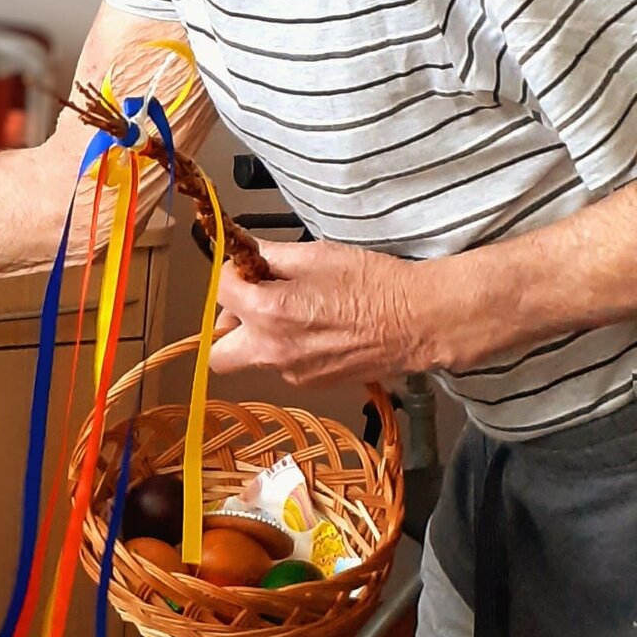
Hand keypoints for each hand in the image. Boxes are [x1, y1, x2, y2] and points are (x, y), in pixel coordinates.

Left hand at [210, 238, 443, 386]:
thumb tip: (244, 252)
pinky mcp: (313, 384)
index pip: (220, 291)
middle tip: (254, 300)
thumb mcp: (315, 254)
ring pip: (252, 358)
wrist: (419, 322)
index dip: (232, 272)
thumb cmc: (372, 283)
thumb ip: (269, 255)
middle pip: (218, 351)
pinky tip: (317, 327)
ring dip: (258, 336)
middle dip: (228, 324)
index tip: (250, 266)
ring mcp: (292, 373)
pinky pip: (281, 366)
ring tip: (295, 311)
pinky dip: (287, 347)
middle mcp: (272, 351)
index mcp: (268, 313)